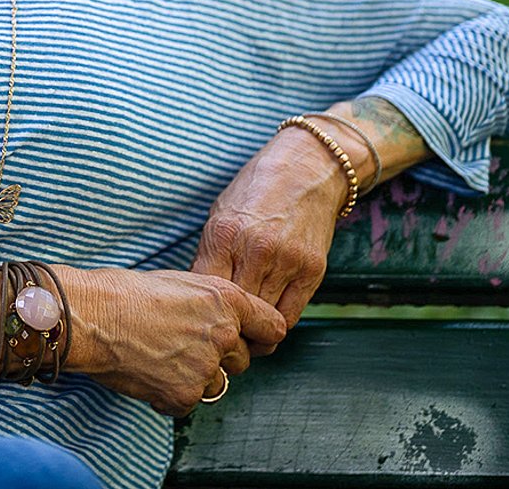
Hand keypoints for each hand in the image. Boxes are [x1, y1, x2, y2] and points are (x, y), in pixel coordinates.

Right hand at [63, 265, 286, 416]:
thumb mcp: (179, 283)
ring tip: (159, 356)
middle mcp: (223, 334)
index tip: (246, 340)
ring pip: (216, 383)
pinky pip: (187, 402)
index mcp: (226, 300)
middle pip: (242, 359)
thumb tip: (227, 325)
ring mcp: (205, 366)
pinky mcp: (184, 394)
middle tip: (180, 345)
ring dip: (194, 377)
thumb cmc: (121, 293)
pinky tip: (146, 371)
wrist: (87, 315)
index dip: (259, 335)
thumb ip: (212, 305)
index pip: (273, 327)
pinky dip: (169, 394)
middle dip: (218, 357)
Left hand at [191, 124, 353, 341]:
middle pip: (234, 310)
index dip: (199, 312)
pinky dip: (277, 324)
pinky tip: (267, 324)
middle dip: (225, 327)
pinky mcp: (313, 270)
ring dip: (252, 331)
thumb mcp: (219, 216)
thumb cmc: (253, 192)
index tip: (196, 321)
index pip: (204, 291)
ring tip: (241, 335)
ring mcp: (287, 261)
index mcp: (223, 235)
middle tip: (218, 337)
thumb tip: (195, 296)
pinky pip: (291, 314)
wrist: (304, 170)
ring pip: (264, 318)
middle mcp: (255, 250)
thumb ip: (209, 255)